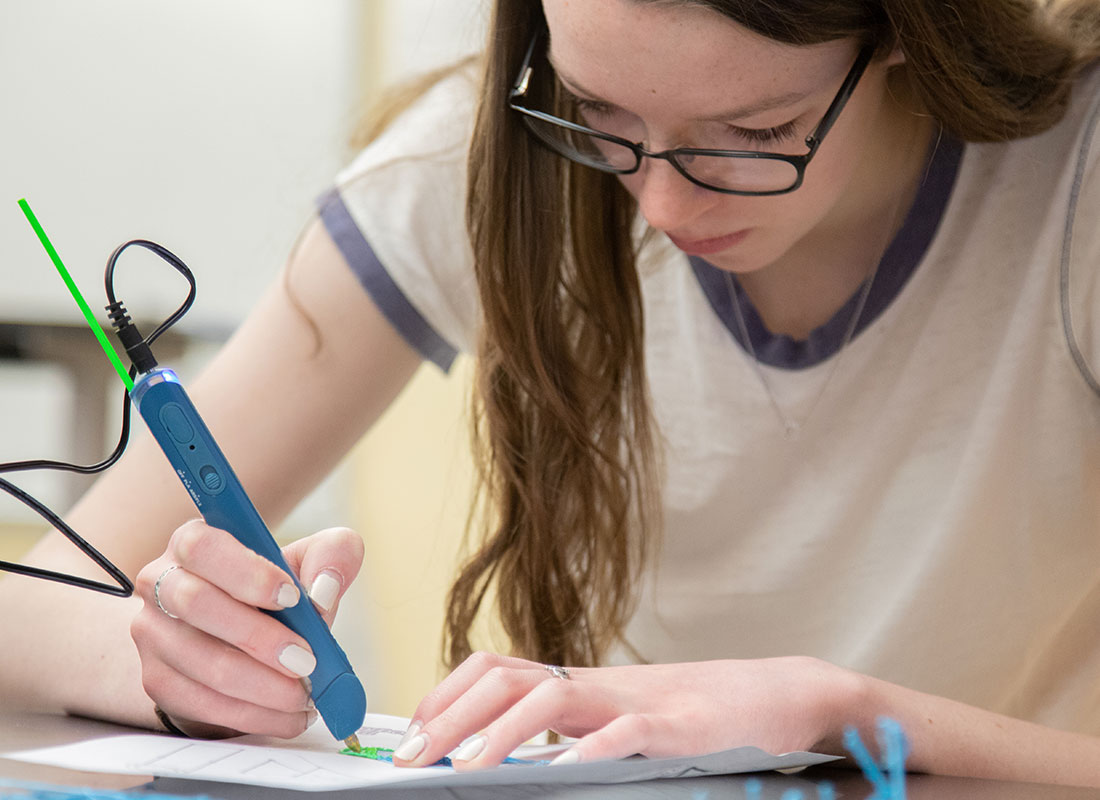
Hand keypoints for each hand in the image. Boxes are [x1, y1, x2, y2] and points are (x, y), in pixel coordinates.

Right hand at [130, 520, 363, 737]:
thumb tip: (325, 590)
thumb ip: (332, 556)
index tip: (293, 597)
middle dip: (258, 637)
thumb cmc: (278, 593)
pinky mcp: (155, 679)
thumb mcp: (311, 562)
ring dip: (262, 686)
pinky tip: (287, 715)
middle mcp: (161, 582)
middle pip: (195, 603)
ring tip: (304, 694)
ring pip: (201, 662)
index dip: (247, 573)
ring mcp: (151, 634)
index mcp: (194, 542)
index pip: (203, 547)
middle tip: (306, 659)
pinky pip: (201, 703)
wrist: (244, 640)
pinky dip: (253, 714)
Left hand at [393, 652, 859, 769]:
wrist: (777, 694)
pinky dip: (588, 752)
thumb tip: (513, 759)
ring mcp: (635, 700)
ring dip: (499, 732)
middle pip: (507, 679)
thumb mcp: (620, 719)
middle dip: (450, 718)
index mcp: (580, 683)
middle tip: (411, 758)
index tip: (413, 733)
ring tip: (464, 768)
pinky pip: (625, 733)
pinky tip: (559, 775)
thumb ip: (571, 731)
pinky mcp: (677, 727)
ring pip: (551, 697)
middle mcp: (597, 684)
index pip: (496, 670)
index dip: (447, 696)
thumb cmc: (696, 718)